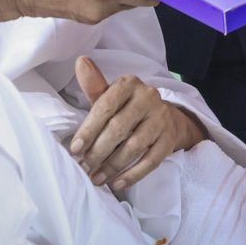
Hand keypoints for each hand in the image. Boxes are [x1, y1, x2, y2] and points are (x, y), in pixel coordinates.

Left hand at [70, 57, 204, 190]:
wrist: (165, 116)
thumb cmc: (128, 107)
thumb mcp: (111, 95)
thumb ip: (95, 85)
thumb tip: (80, 61)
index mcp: (129, 83)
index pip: (105, 106)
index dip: (88, 129)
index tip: (75, 149)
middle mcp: (148, 97)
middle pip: (119, 128)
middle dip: (98, 151)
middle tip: (83, 168)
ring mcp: (161, 118)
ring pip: (134, 146)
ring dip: (112, 166)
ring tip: (96, 178)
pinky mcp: (170, 139)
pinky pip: (150, 161)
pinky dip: (132, 175)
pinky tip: (116, 184)